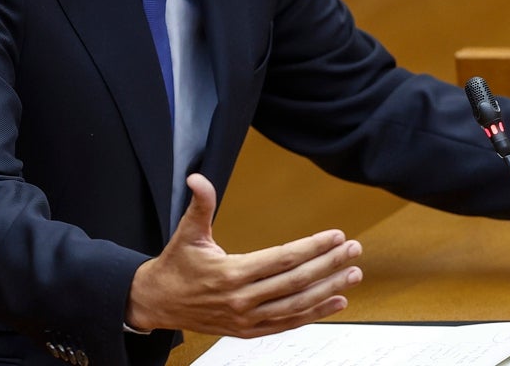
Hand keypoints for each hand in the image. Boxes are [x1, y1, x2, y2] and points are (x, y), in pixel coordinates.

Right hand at [125, 174, 362, 336]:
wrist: (155, 303)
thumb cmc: (175, 266)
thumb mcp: (186, 232)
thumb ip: (200, 204)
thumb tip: (198, 178)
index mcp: (231, 273)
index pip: (282, 258)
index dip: (312, 247)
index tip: (335, 236)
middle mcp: (242, 299)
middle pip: (296, 281)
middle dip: (329, 265)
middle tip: (354, 250)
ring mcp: (247, 318)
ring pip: (297, 305)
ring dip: (329, 290)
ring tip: (353, 275)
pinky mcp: (248, 330)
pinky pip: (287, 323)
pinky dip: (314, 314)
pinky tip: (336, 302)